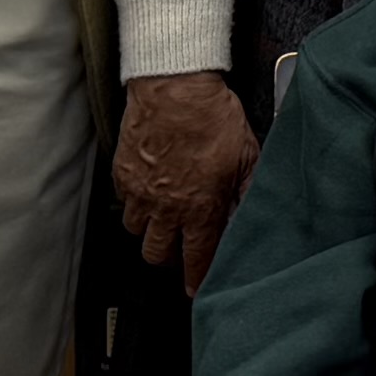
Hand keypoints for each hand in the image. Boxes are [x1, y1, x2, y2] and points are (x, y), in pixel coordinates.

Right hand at [110, 71, 262, 287]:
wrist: (174, 85)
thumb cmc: (213, 116)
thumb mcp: (247, 154)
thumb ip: (248, 191)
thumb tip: (253, 215)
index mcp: (199, 207)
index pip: (196, 259)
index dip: (196, 280)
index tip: (196, 290)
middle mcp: (166, 207)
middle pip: (157, 255)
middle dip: (169, 259)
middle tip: (180, 249)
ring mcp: (140, 192)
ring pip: (136, 232)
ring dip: (150, 231)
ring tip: (165, 219)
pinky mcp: (122, 175)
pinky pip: (124, 203)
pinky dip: (135, 204)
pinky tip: (150, 191)